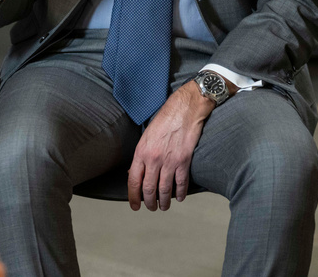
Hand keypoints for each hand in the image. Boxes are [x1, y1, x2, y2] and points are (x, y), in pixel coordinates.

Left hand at [127, 81, 214, 211]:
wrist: (185, 109)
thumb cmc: (165, 119)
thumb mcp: (146, 136)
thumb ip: (142, 155)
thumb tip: (137, 173)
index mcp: (141, 152)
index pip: (133, 180)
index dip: (133, 196)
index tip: (134, 205)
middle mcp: (153, 159)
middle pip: (148, 189)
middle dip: (149, 202)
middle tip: (151, 208)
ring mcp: (169, 161)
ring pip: (164, 190)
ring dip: (164, 202)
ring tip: (164, 207)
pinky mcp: (184, 161)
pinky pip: (181, 183)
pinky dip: (180, 193)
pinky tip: (179, 197)